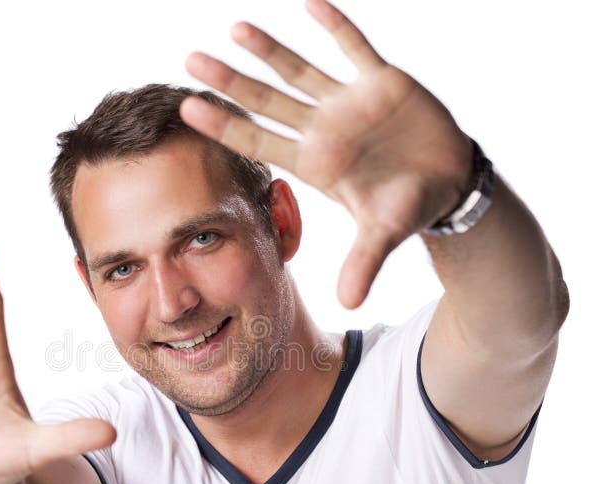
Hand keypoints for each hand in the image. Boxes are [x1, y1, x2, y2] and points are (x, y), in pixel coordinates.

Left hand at [180, 0, 473, 308]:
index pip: (260, 142)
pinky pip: (355, 47)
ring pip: (301, 70)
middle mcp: (323, 129)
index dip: (225, 127)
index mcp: (316, 164)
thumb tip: (350, 304)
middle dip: (231, 83)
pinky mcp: (383, 81)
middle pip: (268, 102)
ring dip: (269, 50)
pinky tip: (309, 3)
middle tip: (191, 61)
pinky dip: (335, 26)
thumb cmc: (406, 206)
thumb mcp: (384, 233)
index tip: (188, 109)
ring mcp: (349, 102)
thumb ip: (364, 262)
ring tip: (234, 29)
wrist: (444, 182)